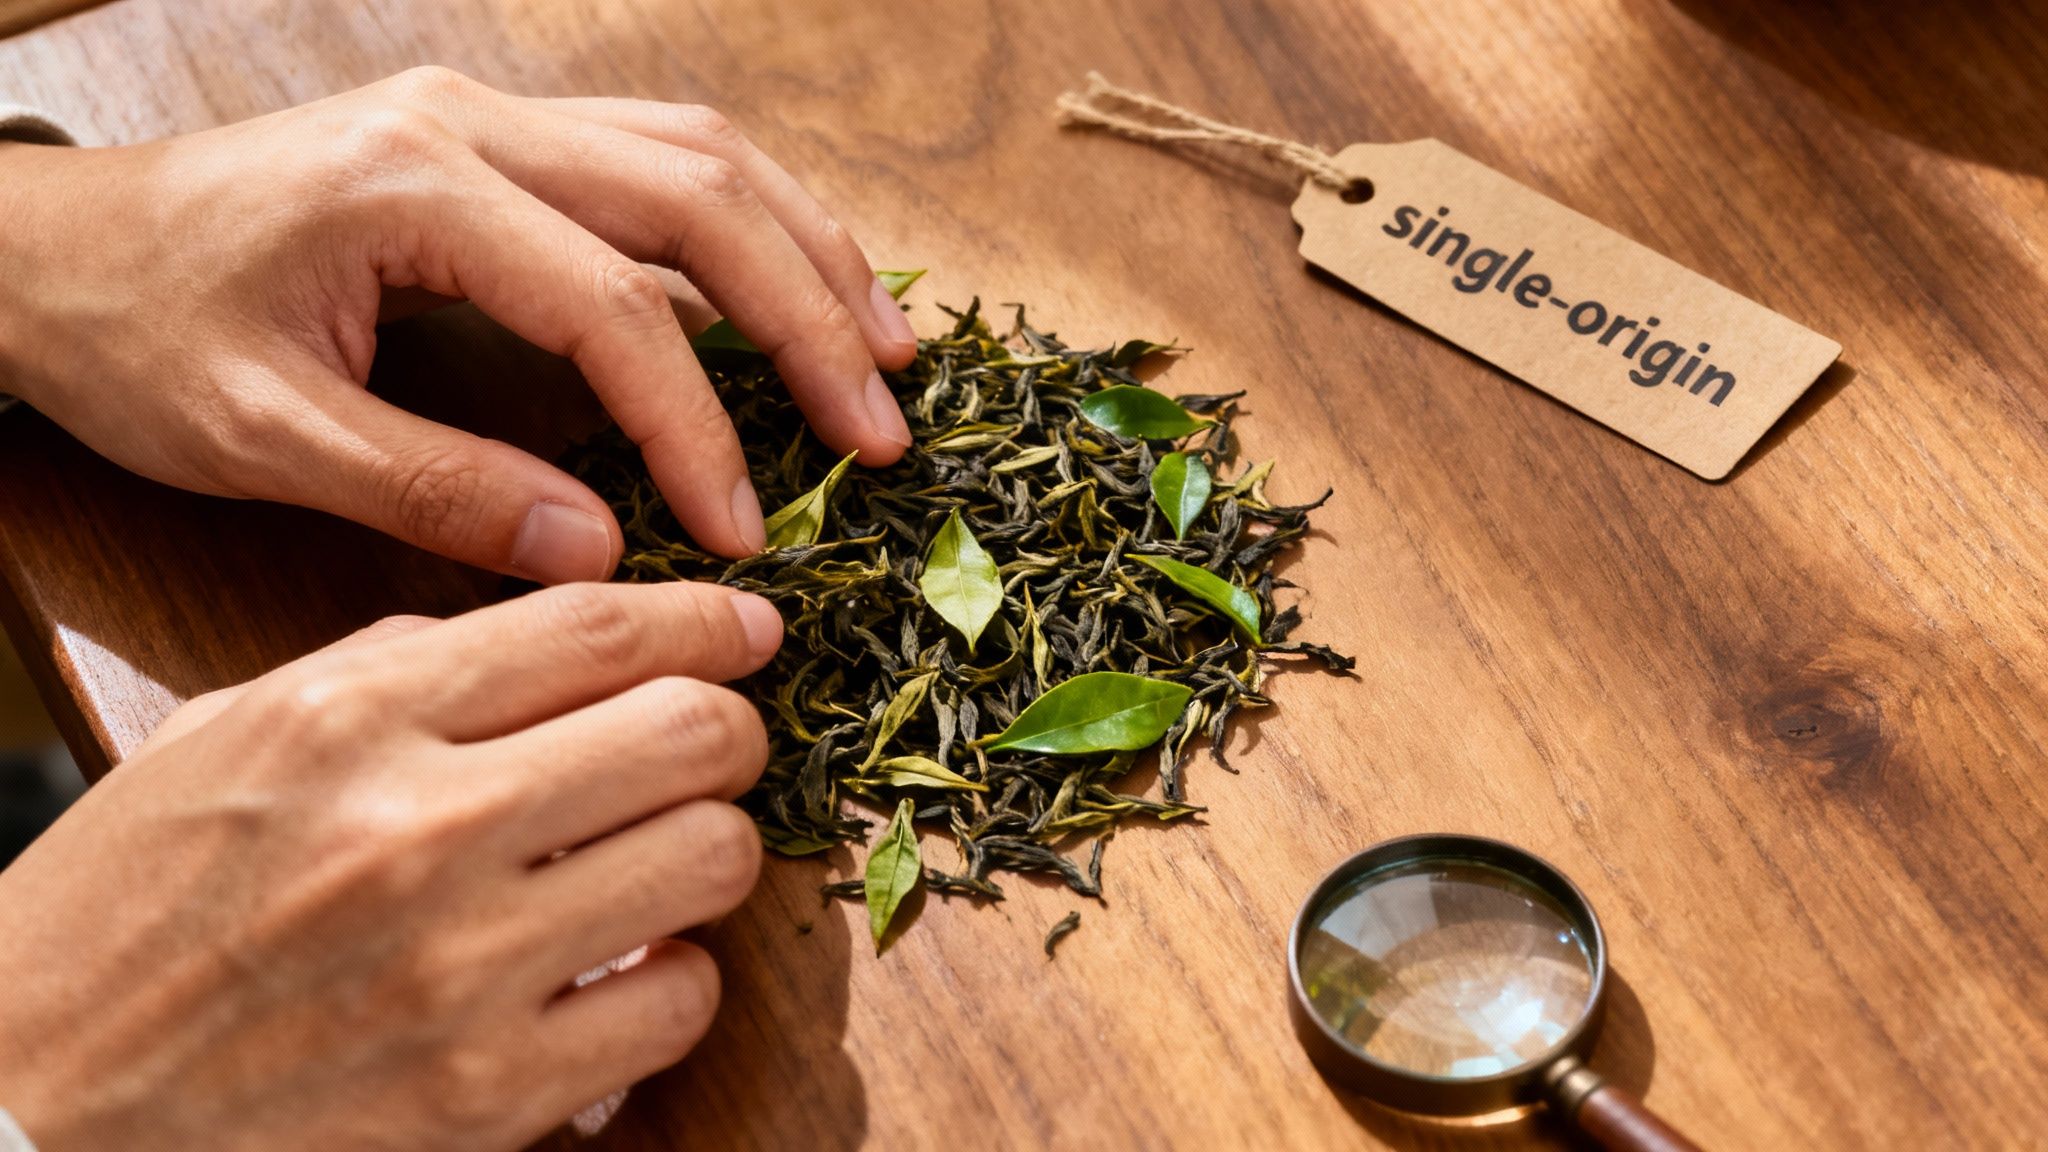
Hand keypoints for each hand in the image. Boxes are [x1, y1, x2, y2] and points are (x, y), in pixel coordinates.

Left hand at [0, 66, 918, 580]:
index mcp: (413, 183)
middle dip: (808, 319)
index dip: (698, 427)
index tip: (746, 532)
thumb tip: (601, 555)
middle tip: (882, 431)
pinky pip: (666, 159)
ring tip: (887, 353)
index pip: (612, 307)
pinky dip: (755, 226)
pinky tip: (802, 289)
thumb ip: (437, 491)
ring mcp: (493, 116)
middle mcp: (471, 122)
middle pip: (698, 198)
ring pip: (704, 156)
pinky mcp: (501, 139)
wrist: (55, 246)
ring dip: (808, 252)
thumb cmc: (140, 335)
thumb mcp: (263, 434)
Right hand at [0, 581, 782, 1151]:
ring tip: (651, 865)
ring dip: (704, 853)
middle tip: (710, 751)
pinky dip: (670, 983)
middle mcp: (416, 829)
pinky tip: (614, 975)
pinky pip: (679, 1003)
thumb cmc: (120, 918)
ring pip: (711, 858)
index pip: (597, 626)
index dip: (706, 618)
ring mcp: (460, 971)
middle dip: (728, 730)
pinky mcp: (486, 1099)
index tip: (746, 628)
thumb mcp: (223, 741)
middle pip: (691, 732)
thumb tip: (533, 645)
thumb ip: (386, 671)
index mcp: (347, 721)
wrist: (31, 1111)